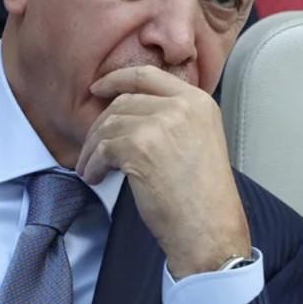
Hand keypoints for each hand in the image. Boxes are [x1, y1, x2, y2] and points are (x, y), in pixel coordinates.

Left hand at [76, 65, 250, 277]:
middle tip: (92, 147)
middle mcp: (182, 106)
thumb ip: (173, 119)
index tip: (98, 88)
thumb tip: (128, 115)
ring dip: (93, 149)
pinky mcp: (141, 146)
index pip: (148, 75)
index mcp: (198, 102)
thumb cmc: (203, 196)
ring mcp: (161, 124)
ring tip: (92, 168)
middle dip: (101, 125)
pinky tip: (97, 177)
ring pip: (109, 125)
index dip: (117, 79)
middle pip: (124, 101)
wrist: (210, 228)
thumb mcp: (198, 141)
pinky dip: (94, 164)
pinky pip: (103, 149)